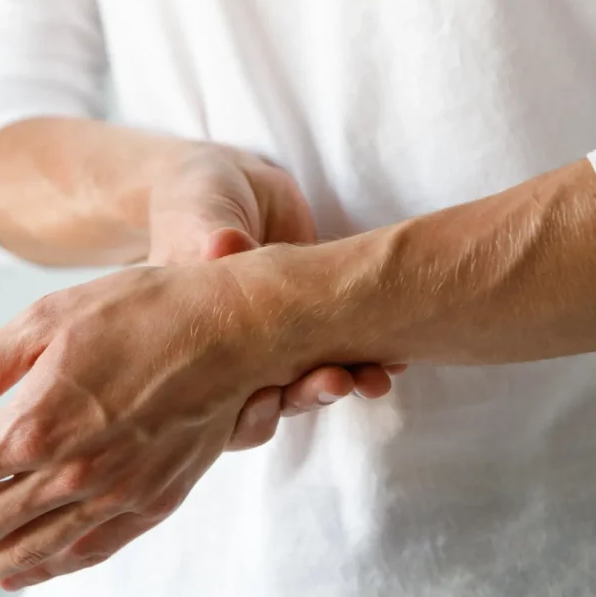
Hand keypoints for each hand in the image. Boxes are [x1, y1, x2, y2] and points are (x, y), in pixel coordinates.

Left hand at [0, 261, 303, 596]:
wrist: (235, 329)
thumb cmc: (144, 312)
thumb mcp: (48, 317)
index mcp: (38, 422)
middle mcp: (73, 471)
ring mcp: (116, 492)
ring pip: (30, 549)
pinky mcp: (153, 499)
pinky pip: (89, 549)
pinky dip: (48, 569)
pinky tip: (22, 576)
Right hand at [145, 144, 402, 448]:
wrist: (235, 185)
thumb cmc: (198, 199)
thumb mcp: (199, 214)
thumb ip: (208, 235)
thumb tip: (220, 245)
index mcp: (199, 342)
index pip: (219, 399)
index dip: (245, 411)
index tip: (270, 398)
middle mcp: (241, 354)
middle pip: (274, 398)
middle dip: (307, 395)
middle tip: (339, 381)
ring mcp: (282, 339)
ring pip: (311, 379)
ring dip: (347, 382)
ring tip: (378, 378)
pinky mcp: (316, 319)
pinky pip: (343, 349)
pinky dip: (370, 356)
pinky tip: (396, 359)